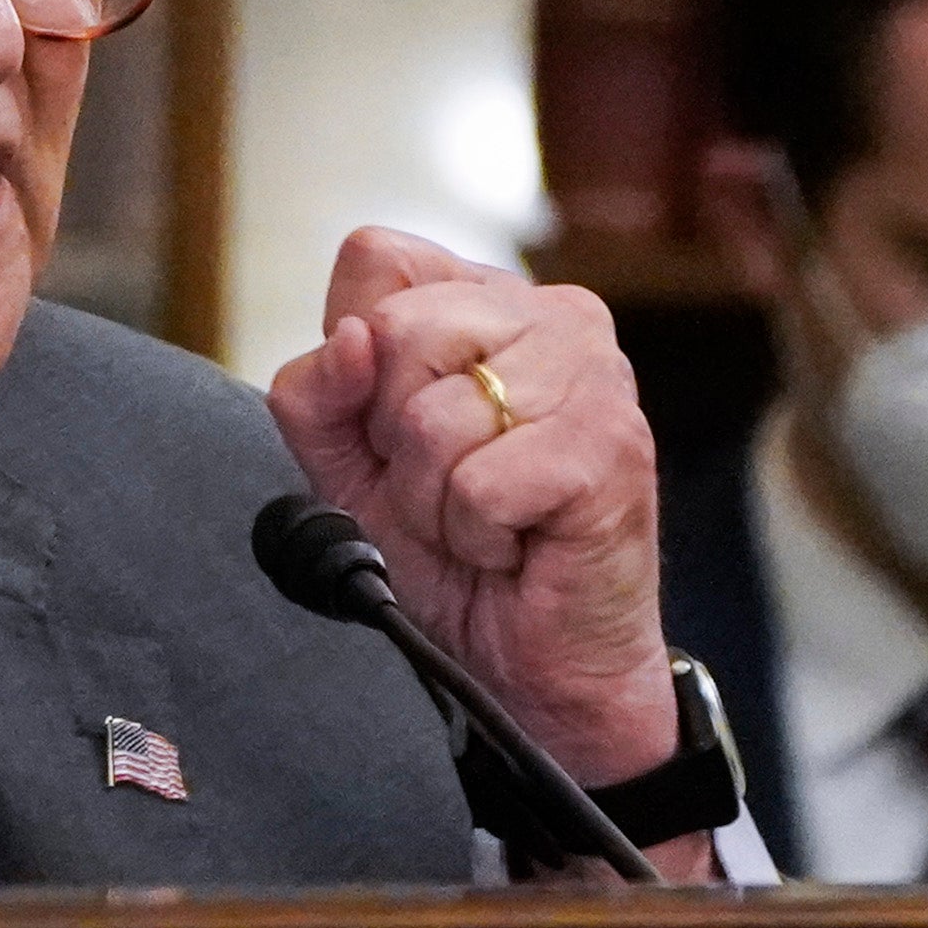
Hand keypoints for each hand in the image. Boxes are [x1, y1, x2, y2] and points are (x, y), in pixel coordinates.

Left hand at [269, 229, 690, 842]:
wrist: (533, 668)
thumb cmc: (450, 556)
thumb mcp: (345, 465)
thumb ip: (317, 393)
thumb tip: (351, 340)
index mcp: (487, 296)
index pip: (375, 259)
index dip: (358, 360)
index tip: (397, 430)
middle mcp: (552, 312)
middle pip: (396, 331)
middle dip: (394, 439)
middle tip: (448, 489)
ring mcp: (592, 372)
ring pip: (431, 417)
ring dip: (435, 499)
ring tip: (486, 522)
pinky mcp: (611, 445)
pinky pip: (478, 483)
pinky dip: (476, 535)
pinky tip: (518, 546)